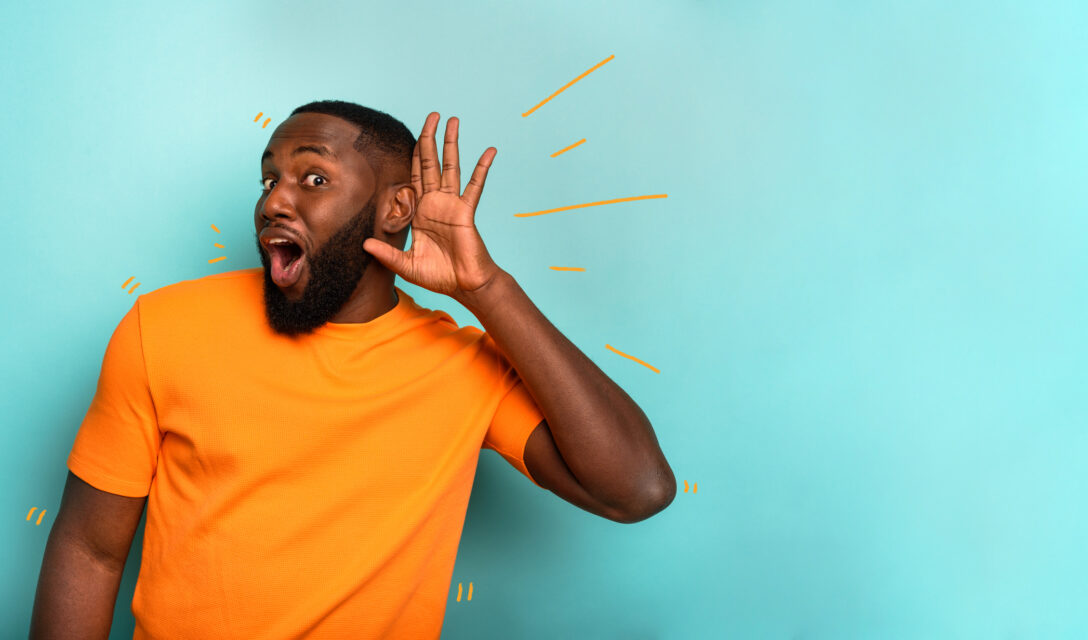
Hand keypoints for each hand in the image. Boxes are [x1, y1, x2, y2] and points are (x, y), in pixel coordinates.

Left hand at [363, 112, 503, 303]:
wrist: (464, 286)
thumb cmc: (439, 276)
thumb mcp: (405, 264)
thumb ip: (386, 253)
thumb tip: (364, 244)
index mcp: (420, 212)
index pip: (415, 176)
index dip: (414, 155)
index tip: (414, 136)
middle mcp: (436, 203)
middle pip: (431, 163)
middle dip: (429, 138)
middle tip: (432, 115)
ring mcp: (452, 205)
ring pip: (450, 166)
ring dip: (451, 143)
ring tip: (453, 121)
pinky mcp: (466, 211)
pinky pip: (475, 185)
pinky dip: (483, 167)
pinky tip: (490, 150)